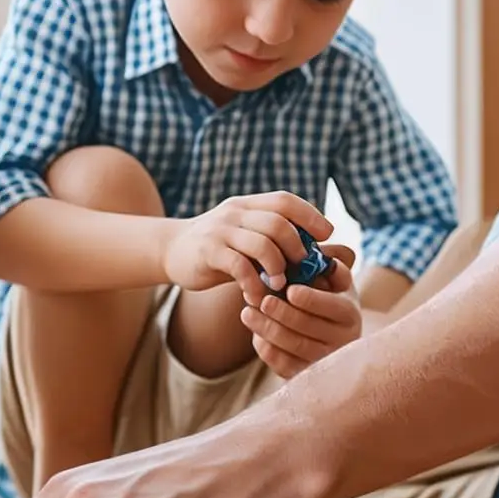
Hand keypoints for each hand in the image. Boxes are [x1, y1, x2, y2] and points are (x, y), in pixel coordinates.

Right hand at [161, 193, 330, 300]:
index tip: (326, 236)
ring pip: (262, 244)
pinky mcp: (209, 252)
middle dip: (297, 248)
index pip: (285, 201)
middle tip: (301, 268)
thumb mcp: (246, 235)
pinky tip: (255, 296)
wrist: (172, 250)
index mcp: (248, 205)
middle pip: (279, 223)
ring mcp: (221, 230)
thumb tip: (323, 254)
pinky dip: (254, 284)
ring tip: (279, 285)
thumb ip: (275, 240)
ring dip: (278, 268)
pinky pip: (240, 267)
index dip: (310, 216)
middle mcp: (235, 213)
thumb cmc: (220, 248)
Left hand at [244, 243, 360, 377]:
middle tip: (260, 300)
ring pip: (294, 347)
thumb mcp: (331, 279)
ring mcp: (325, 360)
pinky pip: (284, 365)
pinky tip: (256, 334)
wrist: (326, 329)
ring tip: (247, 313)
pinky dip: (267, 349)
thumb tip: (324, 257)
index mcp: (350, 313)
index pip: (332, 307)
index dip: (312, 299)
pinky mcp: (306, 374)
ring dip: (267, 329)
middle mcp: (343, 340)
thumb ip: (327, 266)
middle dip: (281, 314)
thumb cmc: (324, 295)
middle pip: (308, 328)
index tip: (290, 290)